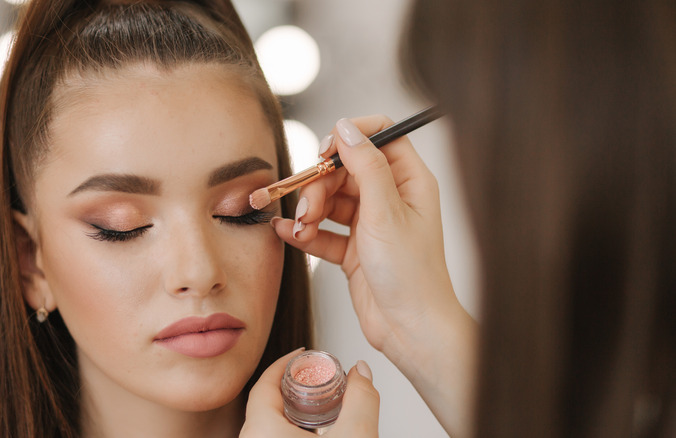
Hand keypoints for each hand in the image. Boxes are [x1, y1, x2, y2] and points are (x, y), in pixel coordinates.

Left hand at [240, 349, 379, 437]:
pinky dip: (290, 432)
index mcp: (261, 434)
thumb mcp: (357, 436)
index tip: (302, 353)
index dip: (284, 363)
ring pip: (268, 428)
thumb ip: (362, 398)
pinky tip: (315, 435)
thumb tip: (361, 371)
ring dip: (292, 413)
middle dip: (291, 387)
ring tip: (317, 408)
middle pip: (264, 405)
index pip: (263, 385)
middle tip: (312, 378)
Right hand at [270, 115, 476, 436]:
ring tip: (302, 227)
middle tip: (309, 206)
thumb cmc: (412, 274)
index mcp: (409, 182)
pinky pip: (323, 231)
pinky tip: (289, 234)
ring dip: (309, 210)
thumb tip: (346, 128)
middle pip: (345, 170)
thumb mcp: (386, 213)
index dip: (349, 138)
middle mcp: (390, 199)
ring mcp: (371, 225)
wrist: (411, 330)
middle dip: (320, 184)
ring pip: (330, 200)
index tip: (324, 151)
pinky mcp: (354, 250)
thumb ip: (366, 167)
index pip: (380, 136)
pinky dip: (305, 232)